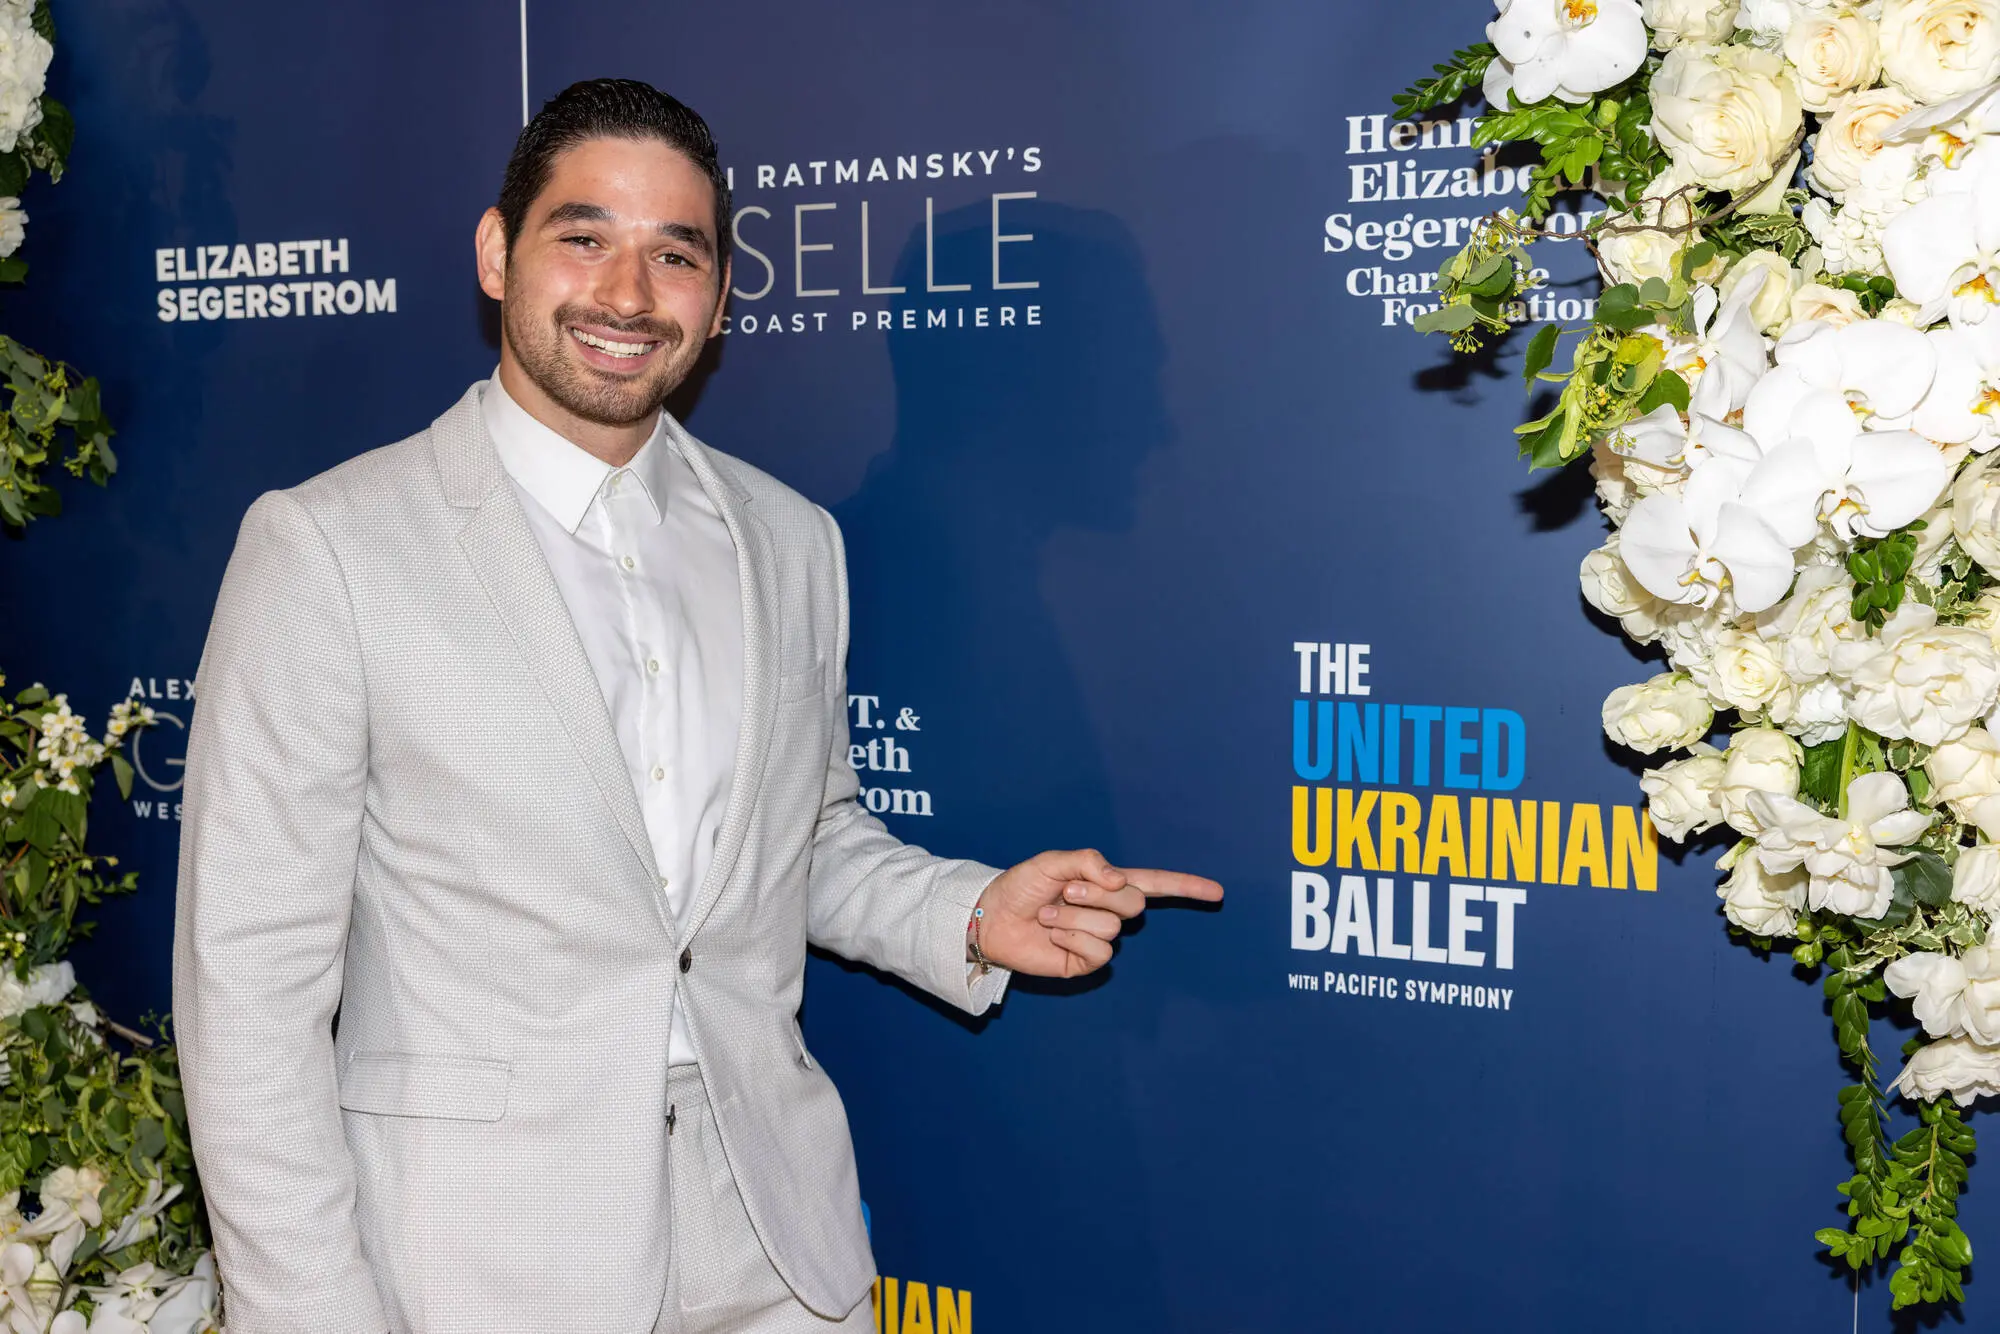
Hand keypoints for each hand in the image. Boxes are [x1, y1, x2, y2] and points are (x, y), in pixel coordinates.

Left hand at [970, 848, 1223, 978]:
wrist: (993, 916)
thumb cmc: (1022, 886)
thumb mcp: (1053, 861)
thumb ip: (1089, 861)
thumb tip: (1121, 880)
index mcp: (1107, 884)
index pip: (1155, 884)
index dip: (1187, 887)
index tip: (1218, 892)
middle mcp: (1108, 911)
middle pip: (1135, 903)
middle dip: (1098, 893)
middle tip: (1066, 891)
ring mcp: (1098, 938)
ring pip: (1112, 926)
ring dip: (1076, 916)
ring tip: (1050, 914)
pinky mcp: (1085, 962)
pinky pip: (1099, 950)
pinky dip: (1073, 938)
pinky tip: (1054, 935)